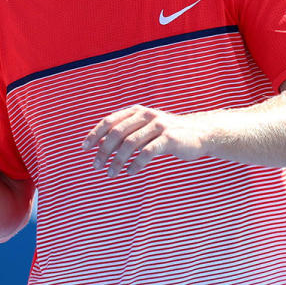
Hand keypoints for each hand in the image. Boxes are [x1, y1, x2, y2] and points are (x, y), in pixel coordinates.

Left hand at [82, 105, 207, 176]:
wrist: (200, 133)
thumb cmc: (168, 134)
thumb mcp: (146, 129)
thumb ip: (127, 134)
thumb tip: (102, 147)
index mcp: (137, 111)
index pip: (109, 121)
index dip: (95, 134)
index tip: (85, 148)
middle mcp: (146, 115)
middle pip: (117, 133)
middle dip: (103, 150)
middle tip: (97, 166)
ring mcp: (158, 125)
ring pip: (130, 143)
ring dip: (117, 160)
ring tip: (111, 173)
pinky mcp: (169, 138)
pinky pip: (147, 152)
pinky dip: (136, 164)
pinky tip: (131, 172)